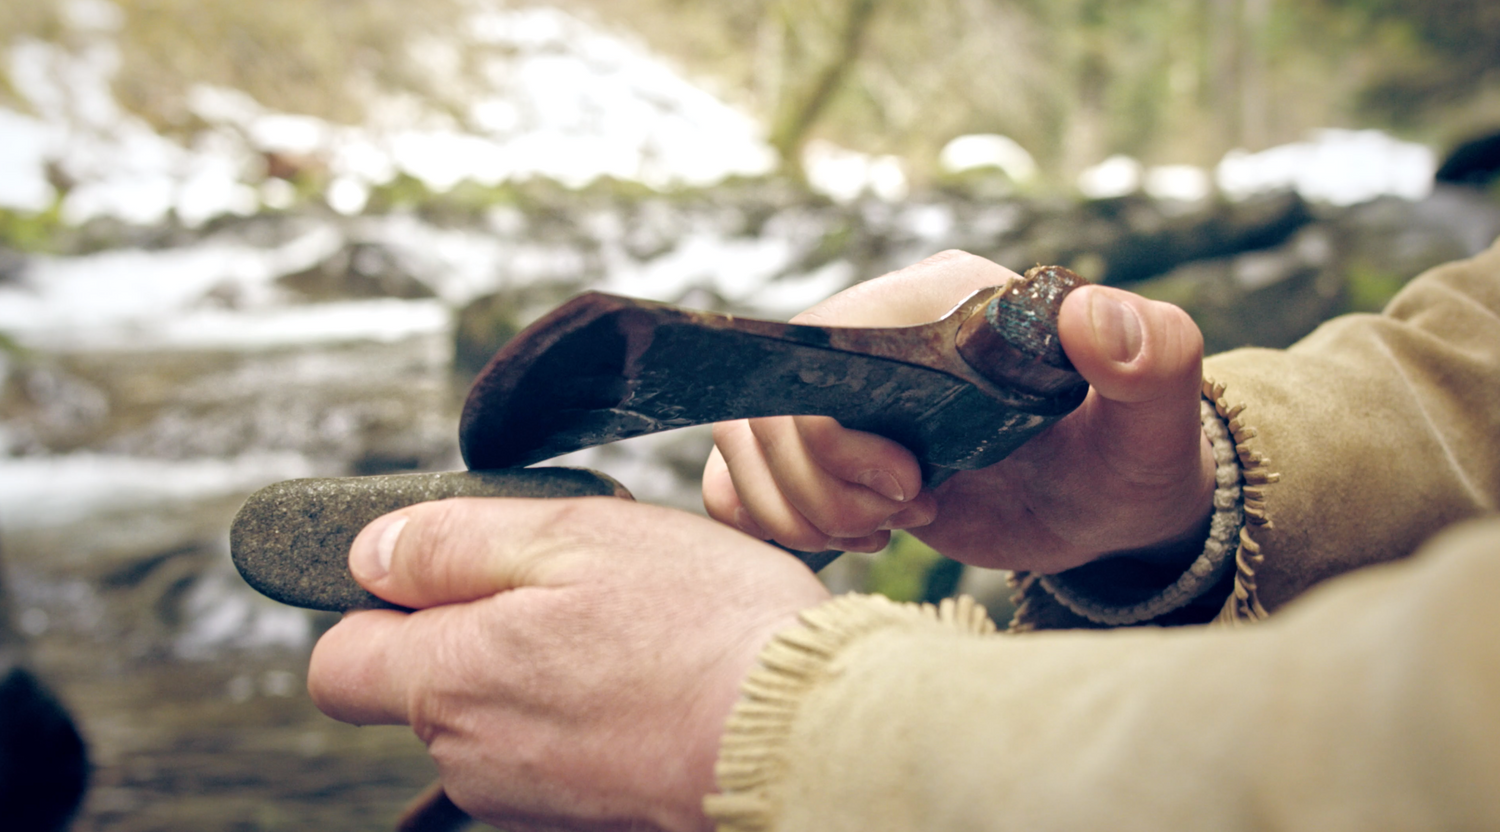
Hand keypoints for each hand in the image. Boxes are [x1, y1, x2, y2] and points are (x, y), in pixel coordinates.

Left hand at [307, 497, 829, 831]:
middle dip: (474, 633)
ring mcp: (531, 801)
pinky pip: (555, 754)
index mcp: (453, 682)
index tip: (446, 576)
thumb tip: (370, 552)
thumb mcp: (575, 537)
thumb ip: (454, 543)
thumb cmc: (702, 626)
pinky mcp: (587, 818)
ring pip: (496, 721)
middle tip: (571, 588)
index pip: (339, 664)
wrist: (809, 737)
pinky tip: (653, 683)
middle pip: (425, 690)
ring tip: (630, 633)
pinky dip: (586, 715)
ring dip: (539, 671)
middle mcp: (475, 760)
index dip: (378, 608)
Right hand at [702, 250, 1214, 574]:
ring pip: (743, 443)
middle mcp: (873, 332)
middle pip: (769, 407)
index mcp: (936, 298)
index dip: (842, 436)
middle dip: (826, 487)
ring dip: (801, 510)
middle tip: (911, 512)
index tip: (914, 487)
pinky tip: (851, 539)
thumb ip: (1153, 357)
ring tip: (885, 528)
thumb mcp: (1155, 419)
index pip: (823, 351)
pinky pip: (734, 476)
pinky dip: (771, 520)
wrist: (1102, 506)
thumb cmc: (1130, 457)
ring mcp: (839, 392)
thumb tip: (1087, 314)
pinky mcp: (821, 448)